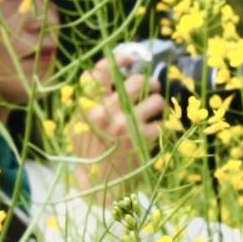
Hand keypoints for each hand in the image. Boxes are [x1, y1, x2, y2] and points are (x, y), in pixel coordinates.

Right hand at [72, 61, 168, 201]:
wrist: (99, 183)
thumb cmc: (89, 152)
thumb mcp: (79, 125)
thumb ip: (90, 102)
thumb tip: (102, 76)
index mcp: (89, 105)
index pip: (101, 73)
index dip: (118, 60)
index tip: (131, 58)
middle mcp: (107, 112)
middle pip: (134, 82)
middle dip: (147, 83)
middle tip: (150, 87)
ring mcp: (126, 125)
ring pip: (154, 100)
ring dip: (157, 104)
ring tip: (153, 111)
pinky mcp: (142, 139)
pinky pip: (162, 122)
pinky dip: (161, 126)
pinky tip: (154, 131)